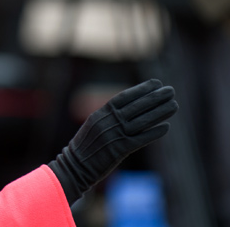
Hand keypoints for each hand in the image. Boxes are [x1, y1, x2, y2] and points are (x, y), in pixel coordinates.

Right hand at [48, 79, 177, 204]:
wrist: (74, 166)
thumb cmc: (85, 146)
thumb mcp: (93, 125)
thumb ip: (109, 116)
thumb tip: (128, 108)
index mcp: (100, 113)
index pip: (124, 97)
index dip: (141, 89)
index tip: (156, 83)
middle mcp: (108, 122)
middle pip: (136, 107)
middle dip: (155, 97)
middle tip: (170, 90)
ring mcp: (114, 135)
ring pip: (142, 121)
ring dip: (160, 112)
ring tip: (174, 105)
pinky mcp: (120, 149)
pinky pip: (141, 139)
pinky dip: (154, 132)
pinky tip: (166, 127)